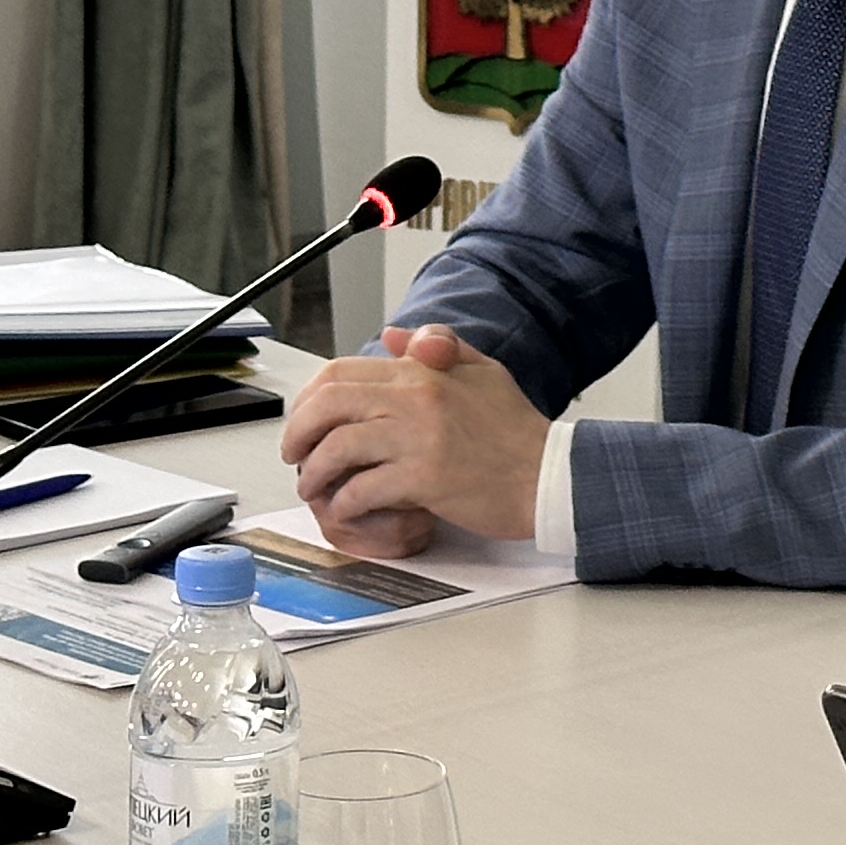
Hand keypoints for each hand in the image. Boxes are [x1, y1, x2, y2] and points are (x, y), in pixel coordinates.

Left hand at [278, 324, 549, 548]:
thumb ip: (436, 348)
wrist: (550, 474)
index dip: (310, 398)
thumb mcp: (481, 371)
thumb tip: (390, 336)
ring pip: (338, 448)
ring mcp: (418, 438)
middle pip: (329, 405)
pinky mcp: (424, 478)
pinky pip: (363, 489)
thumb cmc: (517, 431)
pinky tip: (348, 509)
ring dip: (316, 473)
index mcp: (423, 371)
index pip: (342, 372)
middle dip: (299, 432)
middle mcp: (416, 398)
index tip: (305, 421)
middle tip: (295, 455)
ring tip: (315, 487)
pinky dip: (346, 502)